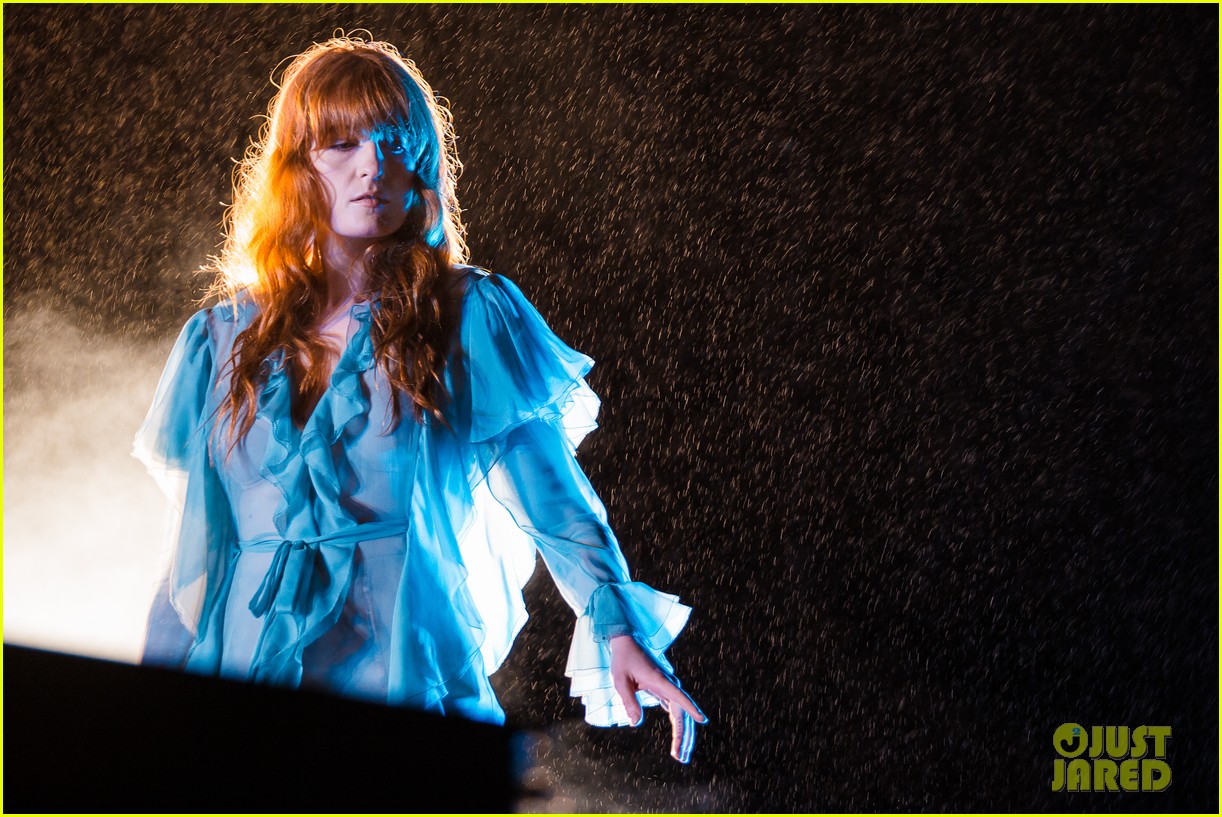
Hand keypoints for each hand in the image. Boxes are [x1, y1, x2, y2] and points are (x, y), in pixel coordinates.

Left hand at [609, 635, 707, 762]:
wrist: (626, 643)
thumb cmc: (623, 660)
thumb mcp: (620, 680)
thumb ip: (628, 701)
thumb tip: (636, 723)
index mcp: (660, 681)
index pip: (679, 697)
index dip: (691, 708)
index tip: (702, 720)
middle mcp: (668, 685)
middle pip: (682, 713)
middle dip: (684, 736)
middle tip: (681, 757)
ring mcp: (668, 688)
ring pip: (680, 714)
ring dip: (682, 734)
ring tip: (681, 755)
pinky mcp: (664, 691)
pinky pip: (674, 711)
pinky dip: (676, 726)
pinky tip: (678, 740)